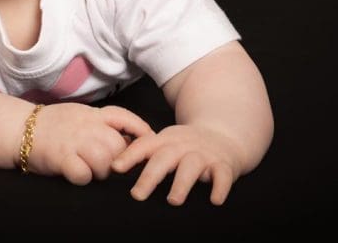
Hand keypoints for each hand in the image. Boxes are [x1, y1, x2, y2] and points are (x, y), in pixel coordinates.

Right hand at [26, 104, 153, 184]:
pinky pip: (83, 174)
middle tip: (106, 166)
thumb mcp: (79, 115)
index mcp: (91, 114)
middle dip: (118, 160)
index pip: (123, 117)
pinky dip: (83, 178)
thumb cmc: (51, 125)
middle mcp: (85, 125)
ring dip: (101, 172)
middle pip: (118, 145)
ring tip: (90, 171)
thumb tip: (128, 140)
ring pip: (105, 161)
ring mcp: (73, 141)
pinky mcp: (61, 157)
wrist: (18, 129)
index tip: (149, 140)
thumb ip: (101, 124)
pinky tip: (76, 174)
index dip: (140, 129)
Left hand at [110, 123, 245, 205]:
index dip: (129, 155)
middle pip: (165, 157)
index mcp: (166, 140)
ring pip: (192, 166)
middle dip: (150, 176)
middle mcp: (183, 146)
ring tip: (173, 200)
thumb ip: (144, 155)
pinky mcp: (223, 164)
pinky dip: (220, 187)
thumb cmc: (186, 146)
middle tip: (137, 195)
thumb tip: (113, 169)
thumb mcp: (165, 144)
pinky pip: (222, 175)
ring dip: (182, 183)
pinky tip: (215, 200)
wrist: (224, 136)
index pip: (145, 145)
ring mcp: (204, 154)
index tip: (115, 168)